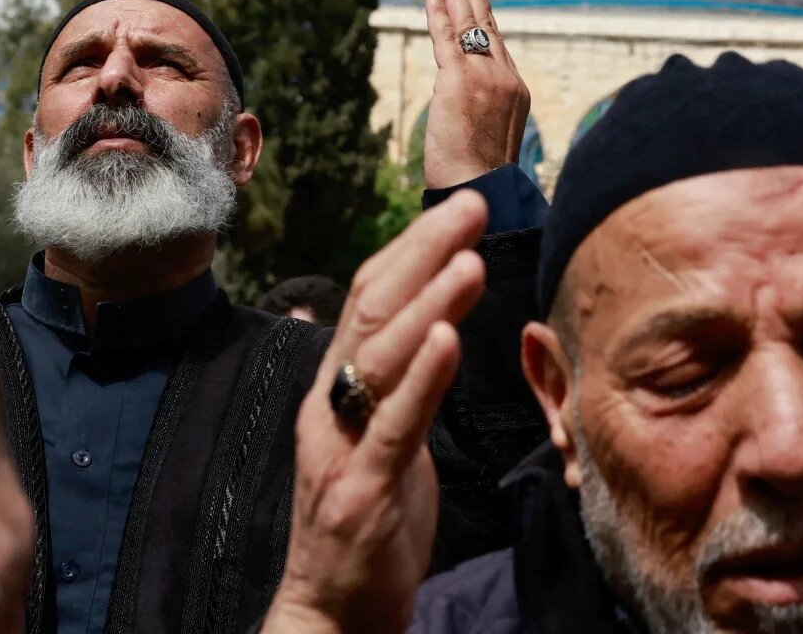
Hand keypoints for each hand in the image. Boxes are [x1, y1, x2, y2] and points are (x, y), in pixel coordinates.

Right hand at [261, 191, 489, 633]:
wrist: (329, 612)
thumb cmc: (366, 527)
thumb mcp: (384, 441)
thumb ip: (399, 387)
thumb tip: (431, 330)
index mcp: (334, 389)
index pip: (367, 297)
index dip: (413, 248)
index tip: (462, 211)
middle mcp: (329, 405)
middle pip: (371, 308)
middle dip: (424, 252)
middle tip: (473, 208)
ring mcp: (341, 445)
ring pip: (379, 355)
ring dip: (430, 302)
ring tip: (471, 260)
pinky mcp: (363, 489)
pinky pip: (393, 424)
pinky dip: (422, 376)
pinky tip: (451, 338)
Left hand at [422, 0, 530, 188]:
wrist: (482, 190)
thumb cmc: (480, 175)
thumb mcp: (488, 136)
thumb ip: (480, 110)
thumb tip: (459, 102)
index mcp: (514, 89)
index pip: (497, 41)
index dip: (487, 13)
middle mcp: (504, 77)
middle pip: (486, 25)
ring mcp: (484, 76)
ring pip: (467, 25)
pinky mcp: (459, 80)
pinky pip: (446, 38)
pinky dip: (438, 13)